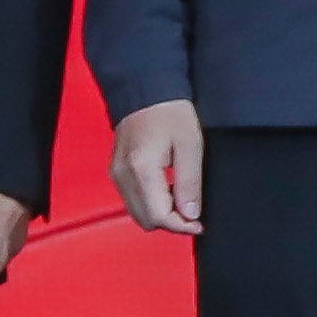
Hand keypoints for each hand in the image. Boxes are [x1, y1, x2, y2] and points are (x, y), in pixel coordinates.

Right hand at [111, 99, 207, 236]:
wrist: (147, 91)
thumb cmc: (171, 112)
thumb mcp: (190, 145)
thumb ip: (190, 182)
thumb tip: (191, 214)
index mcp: (141, 170)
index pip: (159, 216)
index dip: (181, 225)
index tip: (199, 224)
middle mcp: (123, 177)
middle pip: (146, 220)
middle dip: (171, 222)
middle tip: (194, 211)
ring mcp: (116, 175)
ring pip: (138, 213)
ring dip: (161, 213)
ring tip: (183, 197)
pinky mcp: (116, 172)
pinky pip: (132, 200)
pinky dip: (151, 203)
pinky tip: (168, 189)